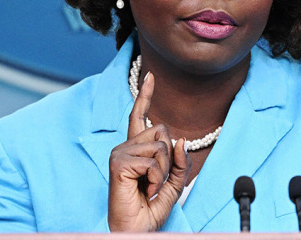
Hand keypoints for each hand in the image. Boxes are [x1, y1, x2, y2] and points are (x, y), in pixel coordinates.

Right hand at [108, 72, 190, 231]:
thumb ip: (180, 162)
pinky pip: (154, 161)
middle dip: (169, 158)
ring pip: (161, 146)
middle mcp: (125, 146)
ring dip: (164, 172)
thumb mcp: (173, 184)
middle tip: (157, 181)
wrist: (137, 230)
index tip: (151, 76)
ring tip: (150, 187)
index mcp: (135, 149)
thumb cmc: (150, 209)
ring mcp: (119, 153)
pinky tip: (146, 190)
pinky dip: (157, 179)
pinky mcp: (119, 163)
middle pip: (161, 131)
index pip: (139, 115)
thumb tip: (181, 140)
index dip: (145, 95)